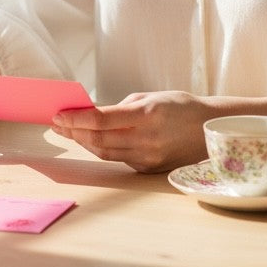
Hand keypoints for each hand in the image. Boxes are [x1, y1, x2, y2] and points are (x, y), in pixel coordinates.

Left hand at [50, 90, 213, 172]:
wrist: (210, 130)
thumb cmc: (180, 107)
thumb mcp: (151, 97)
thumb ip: (120, 107)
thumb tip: (91, 114)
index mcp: (148, 115)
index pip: (102, 120)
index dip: (76, 118)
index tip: (58, 114)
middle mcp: (147, 140)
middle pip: (99, 140)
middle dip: (73, 131)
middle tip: (56, 123)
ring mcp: (148, 158)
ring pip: (105, 153)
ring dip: (83, 142)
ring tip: (67, 132)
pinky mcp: (149, 169)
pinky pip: (118, 159)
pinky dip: (102, 149)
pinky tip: (90, 140)